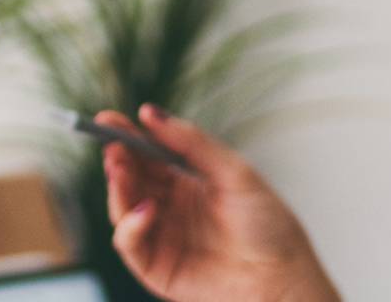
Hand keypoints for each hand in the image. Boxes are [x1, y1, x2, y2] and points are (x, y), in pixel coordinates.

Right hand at [99, 106, 338, 301]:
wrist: (282, 276)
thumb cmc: (268, 226)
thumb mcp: (234, 172)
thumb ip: (191, 143)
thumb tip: (150, 113)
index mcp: (186, 182)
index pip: (147, 155)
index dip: (126, 136)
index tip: (108, 118)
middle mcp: (169, 208)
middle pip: (130, 179)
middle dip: (118, 160)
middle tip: (113, 145)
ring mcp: (161, 237)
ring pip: (123, 208)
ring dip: (118, 188)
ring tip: (122, 169)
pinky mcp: (156, 268)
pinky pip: (130, 243)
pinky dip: (131, 225)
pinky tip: (147, 210)